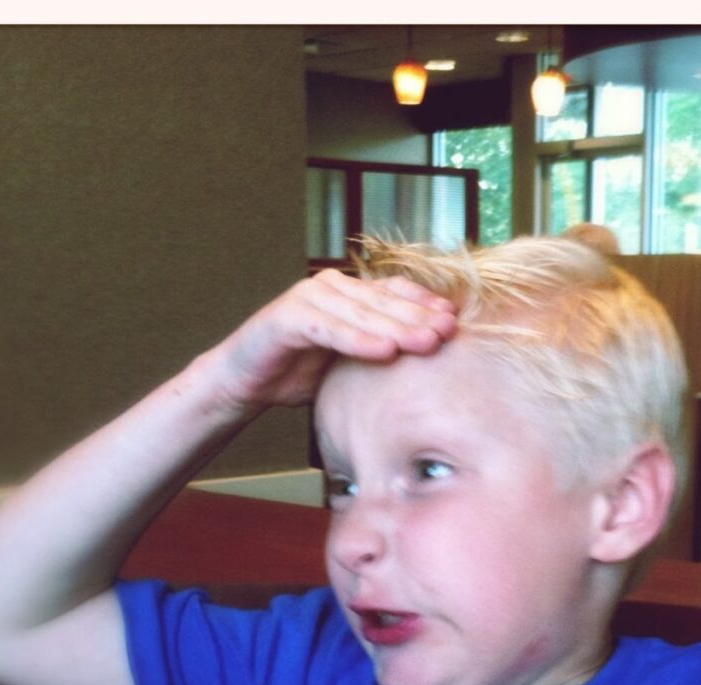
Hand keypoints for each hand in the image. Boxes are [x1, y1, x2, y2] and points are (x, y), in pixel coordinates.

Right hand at [206, 269, 457, 411]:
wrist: (245, 381)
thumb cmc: (299, 372)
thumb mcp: (349, 362)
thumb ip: (380, 352)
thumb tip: (431, 366)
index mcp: (349, 294)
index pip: (395, 292)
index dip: (425, 303)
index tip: (455, 321)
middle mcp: (330, 287)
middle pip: (383, 300)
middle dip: (419, 317)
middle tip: (448, 333)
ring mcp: (307, 299)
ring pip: (361, 313)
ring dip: (395, 327)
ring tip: (425, 342)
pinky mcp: (286, 318)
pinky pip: (329, 329)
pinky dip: (357, 340)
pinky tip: (383, 351)